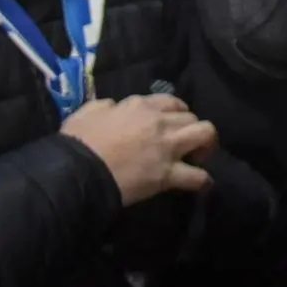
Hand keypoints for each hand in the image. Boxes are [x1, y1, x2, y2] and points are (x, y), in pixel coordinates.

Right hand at [61, 94, 218, 206]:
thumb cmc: (79, 142)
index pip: (170, 102)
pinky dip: (203, 180)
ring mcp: (167, 147)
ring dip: (207, 144)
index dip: (176, 112)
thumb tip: (114, 106)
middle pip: (191, 117)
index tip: (173, 122)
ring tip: (201, 156)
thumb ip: (105, 106)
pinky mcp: (167, 174)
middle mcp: (160, 122)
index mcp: (140, 105)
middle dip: (191, 127)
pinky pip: (197, 176)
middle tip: (185, 142)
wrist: (78, 172)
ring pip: (205, 134)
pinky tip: (203, 183)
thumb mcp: (88, 112)